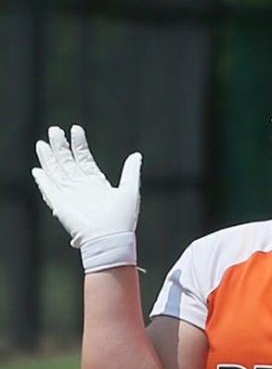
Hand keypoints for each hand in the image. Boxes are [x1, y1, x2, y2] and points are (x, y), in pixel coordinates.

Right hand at [31, 125, 140, 271]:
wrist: (109, 238)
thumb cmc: (122, 219)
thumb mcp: (130, 190)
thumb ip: (131, 172)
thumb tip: (137, 155)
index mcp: (96, 184)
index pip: (84, 159)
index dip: (79, 144)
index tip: (76, 129)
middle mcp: (81, 188)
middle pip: (67, 163)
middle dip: (60, 146)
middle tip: (54, 130)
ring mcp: (70, 196)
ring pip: (56, 172)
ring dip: (49, 158)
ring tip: (42, 142)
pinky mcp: (60, 205)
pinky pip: (49, 190)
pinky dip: (42, 180)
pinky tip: (37, 170)